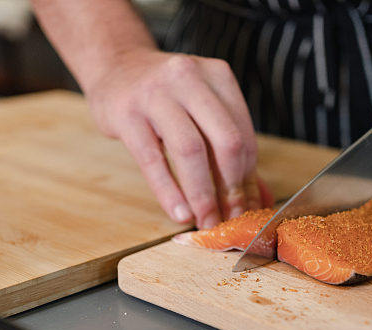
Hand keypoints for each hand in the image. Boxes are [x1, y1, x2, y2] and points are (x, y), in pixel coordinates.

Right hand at [84, 49, 272, 227]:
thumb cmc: (164, 95)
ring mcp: (156, 94)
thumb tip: (256, 199)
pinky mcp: (127, 113)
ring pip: (191, 150)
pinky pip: (152, 160)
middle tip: (228, 219)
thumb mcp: (200, 109)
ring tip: (205, 220)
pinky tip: (179, 213)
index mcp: (218, 76)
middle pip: (226, 140)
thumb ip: (227, 151)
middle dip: (231, 188)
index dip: (248, 178)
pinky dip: (169, 191)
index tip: (245, 208)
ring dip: (202, 194)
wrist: (115, 66)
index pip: (244, 135)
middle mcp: (190, 78)